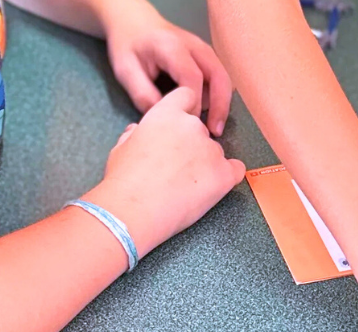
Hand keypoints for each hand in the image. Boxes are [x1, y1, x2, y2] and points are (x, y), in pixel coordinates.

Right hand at [87, 88, 245, 257]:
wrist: (135, 209)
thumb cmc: (124, 180)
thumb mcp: (121, 147)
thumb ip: (136, 133)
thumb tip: (138, 130)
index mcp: (166, 114)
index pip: (187, 96)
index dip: (185, 110)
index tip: (180, 127)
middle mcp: (193, 126)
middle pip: (201, 130)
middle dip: (192, 145)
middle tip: (176, 168)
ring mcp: (212, 149)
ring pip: (215, 152)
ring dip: (206, 164)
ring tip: (185, 186)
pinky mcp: (224, 174)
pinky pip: (236, 170)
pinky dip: (227, 176)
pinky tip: (212, 187)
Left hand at [101, 1, 232, 134]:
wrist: (135, 24)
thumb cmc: (129, 47)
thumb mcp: (125, 70)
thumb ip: (142, 93)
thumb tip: (164, 118)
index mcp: (172, 47)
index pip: (193, 77)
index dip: (193, 103)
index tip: (185, 122)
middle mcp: (195, 46)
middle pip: (219, 76)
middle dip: (220, 106)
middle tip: (214, 132)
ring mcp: (204, 50)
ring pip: (223, 78)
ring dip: (222, 103)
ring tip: (213, 126)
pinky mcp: (208, 57)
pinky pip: (219, 78)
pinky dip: (218, 97)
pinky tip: (207, 112)